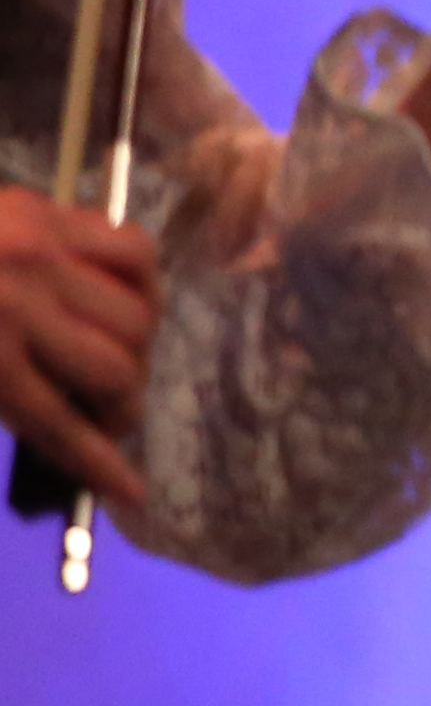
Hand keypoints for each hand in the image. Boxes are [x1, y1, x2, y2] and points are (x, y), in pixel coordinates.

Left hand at [0, 189, 157, 517]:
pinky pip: (135, 252)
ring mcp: (43, 253)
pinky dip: (142, 280)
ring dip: (138, 347)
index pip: (59, 425)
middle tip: (110, 415)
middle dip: (122, 407)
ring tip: (117, 354)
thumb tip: (72, 438)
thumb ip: (6, 402)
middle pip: (117, 373)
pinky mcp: (52, 214)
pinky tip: (125, 296)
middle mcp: (22, 307)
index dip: (98, 464)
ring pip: (138, 318)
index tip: (131, 491)